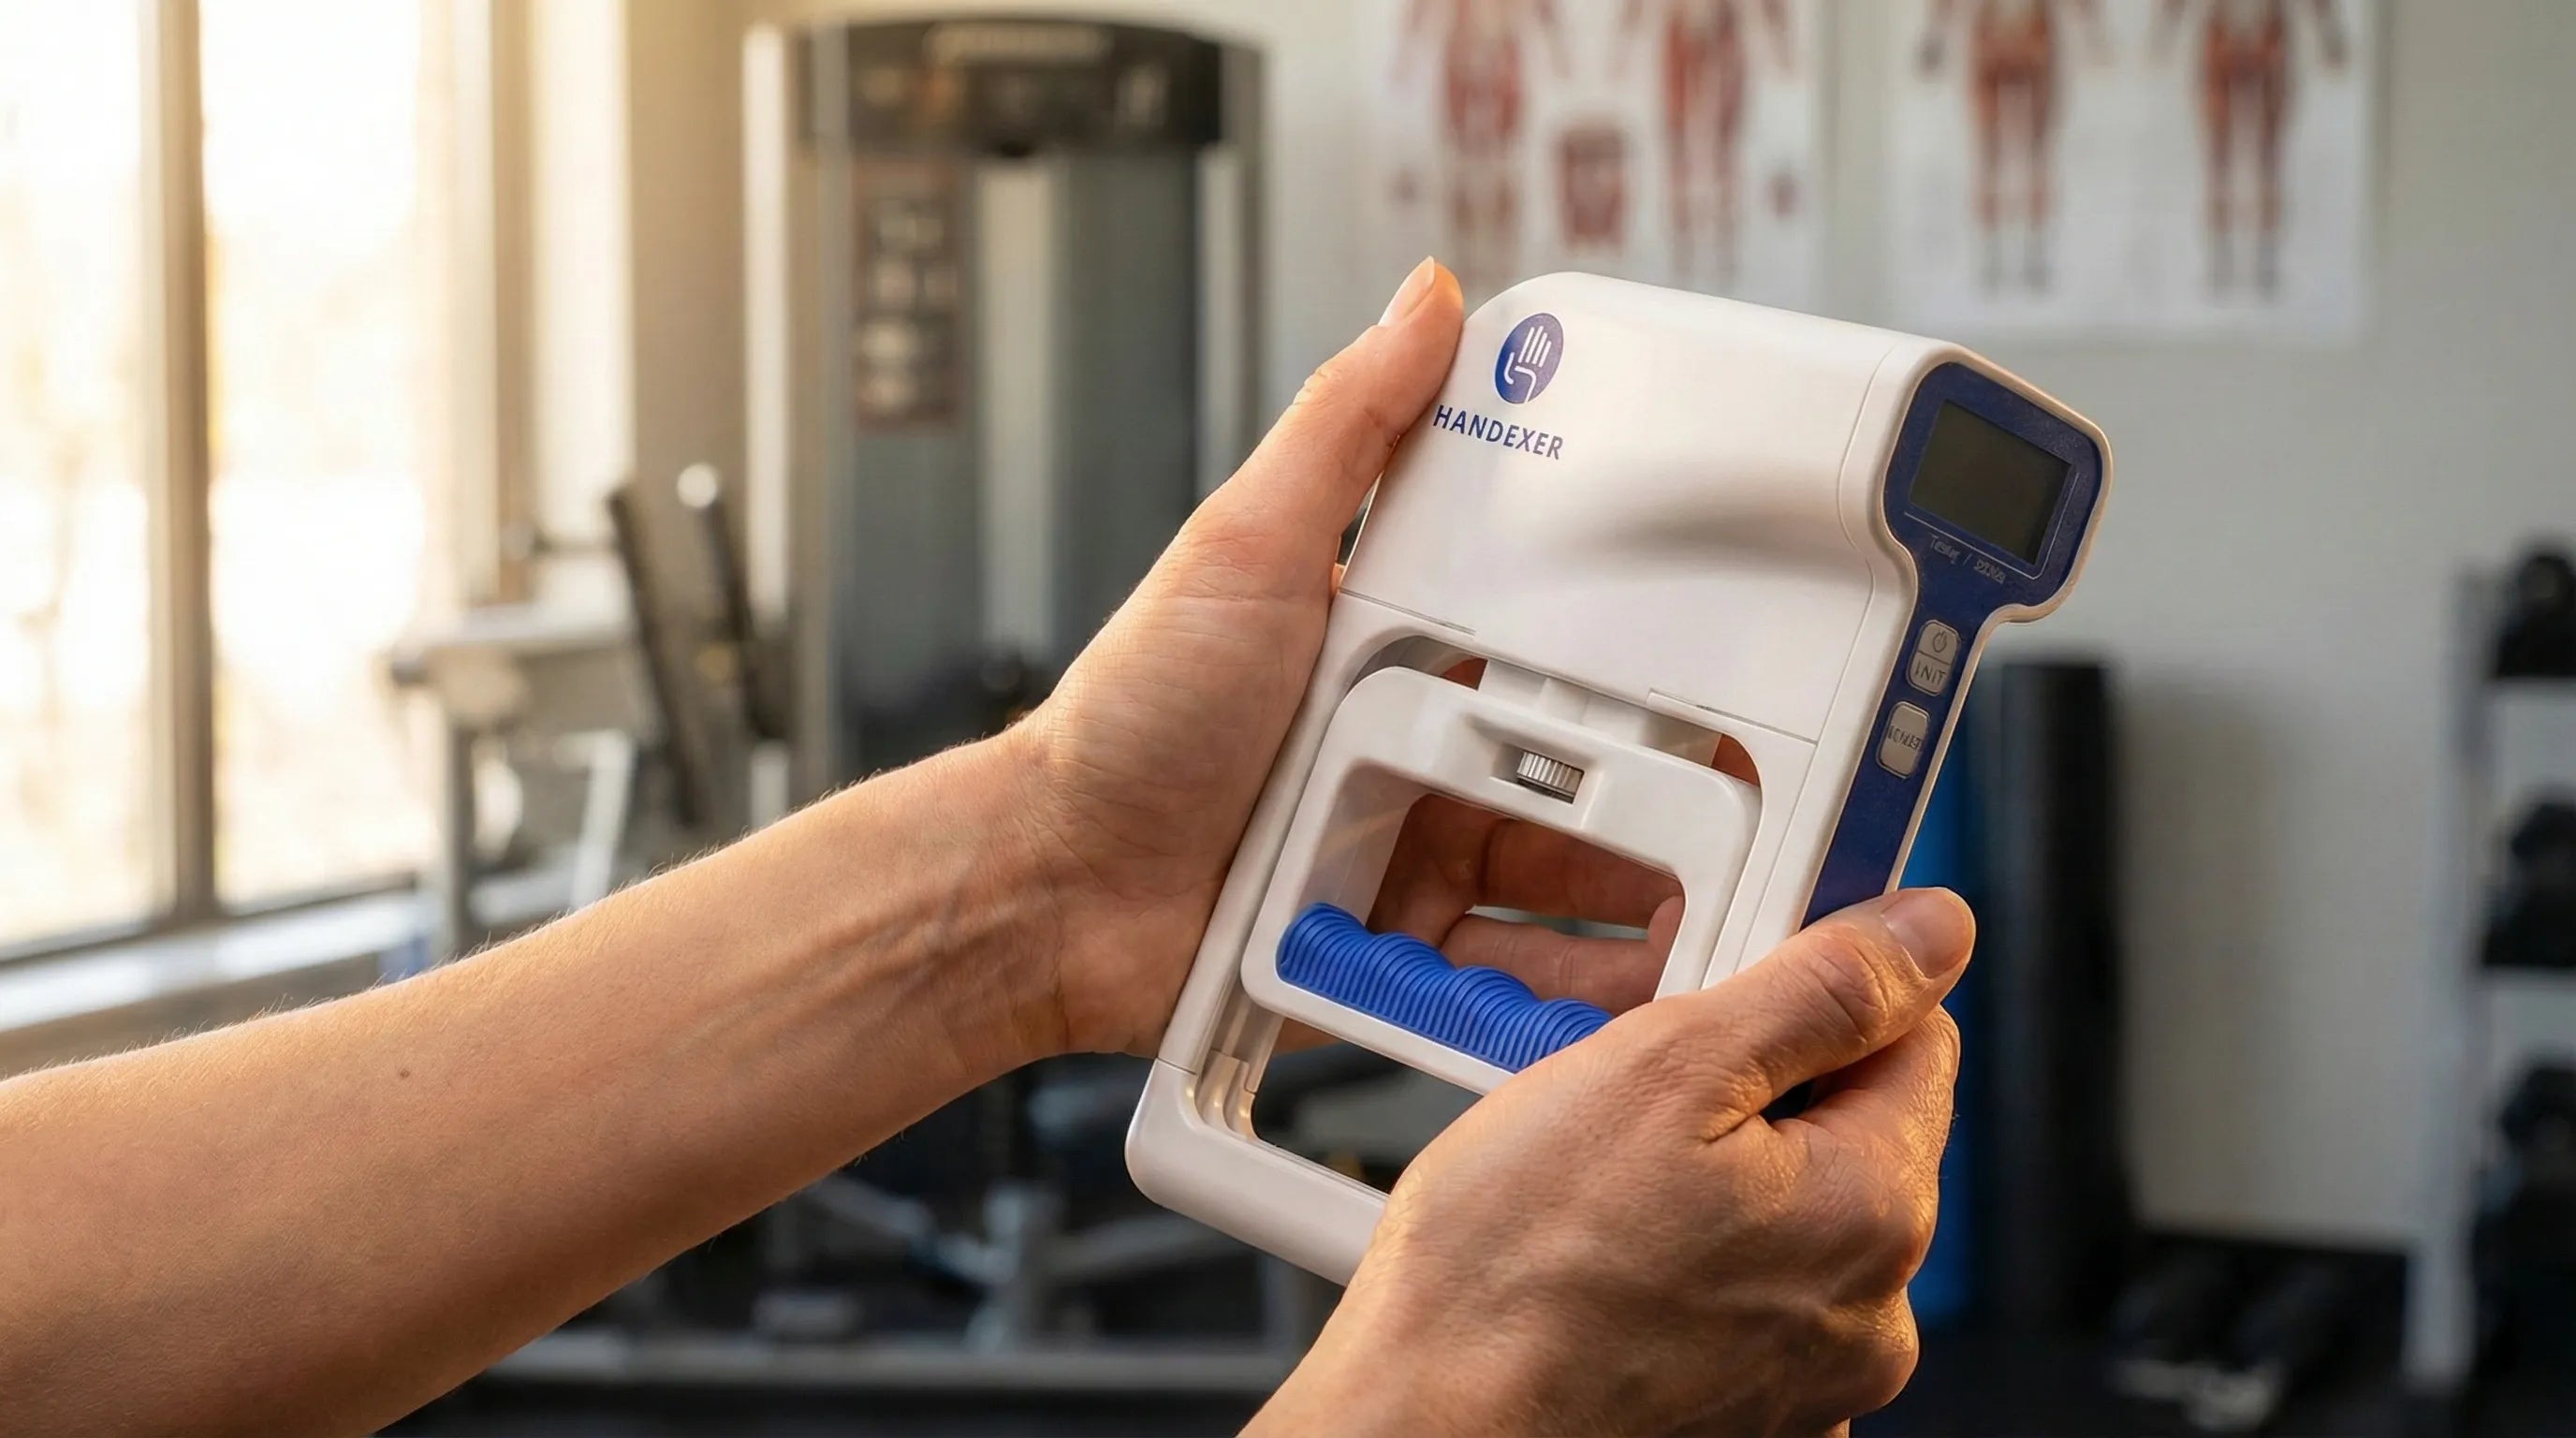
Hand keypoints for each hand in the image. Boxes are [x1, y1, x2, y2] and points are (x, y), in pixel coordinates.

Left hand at [1004, 259, 1681, 1056]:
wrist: (1046, 888)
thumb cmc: (1130, 717)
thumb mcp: (1245, 546)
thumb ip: (1346, 428)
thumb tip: (1429, 297)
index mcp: (1400, 652)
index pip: (1555, 643)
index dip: (1649, 651)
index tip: (1741, 652)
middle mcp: (1419, 754)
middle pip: (1585, 771)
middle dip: (1675, 792)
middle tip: (1760, 801)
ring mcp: (1411, 860)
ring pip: (1567, 881)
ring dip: (1648, 895)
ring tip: (1726, 909)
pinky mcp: (1396, 963)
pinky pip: (1509, 984)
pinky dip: (1575, 991)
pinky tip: (1644, 990)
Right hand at [1252, 889, 1971, 1437]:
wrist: (1427, 1422)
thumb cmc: (1510, 1274)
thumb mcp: (1662, 1070)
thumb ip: (1818, 990)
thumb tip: (1932, 930)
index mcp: (1874, 1210)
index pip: (1915, 1037)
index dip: (1814, 988)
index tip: (1727, 982)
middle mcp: (1866, 1313)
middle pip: (1844, 1131)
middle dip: (1751, 1089)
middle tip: (1628, 1085)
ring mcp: (1804, 1381)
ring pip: (1782, 1215)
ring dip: (1709, 1177)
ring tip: (1594, 1181)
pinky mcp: (1737, 1416)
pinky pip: (1736, 1297)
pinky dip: (1682, 1263)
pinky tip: (1600, 1256)